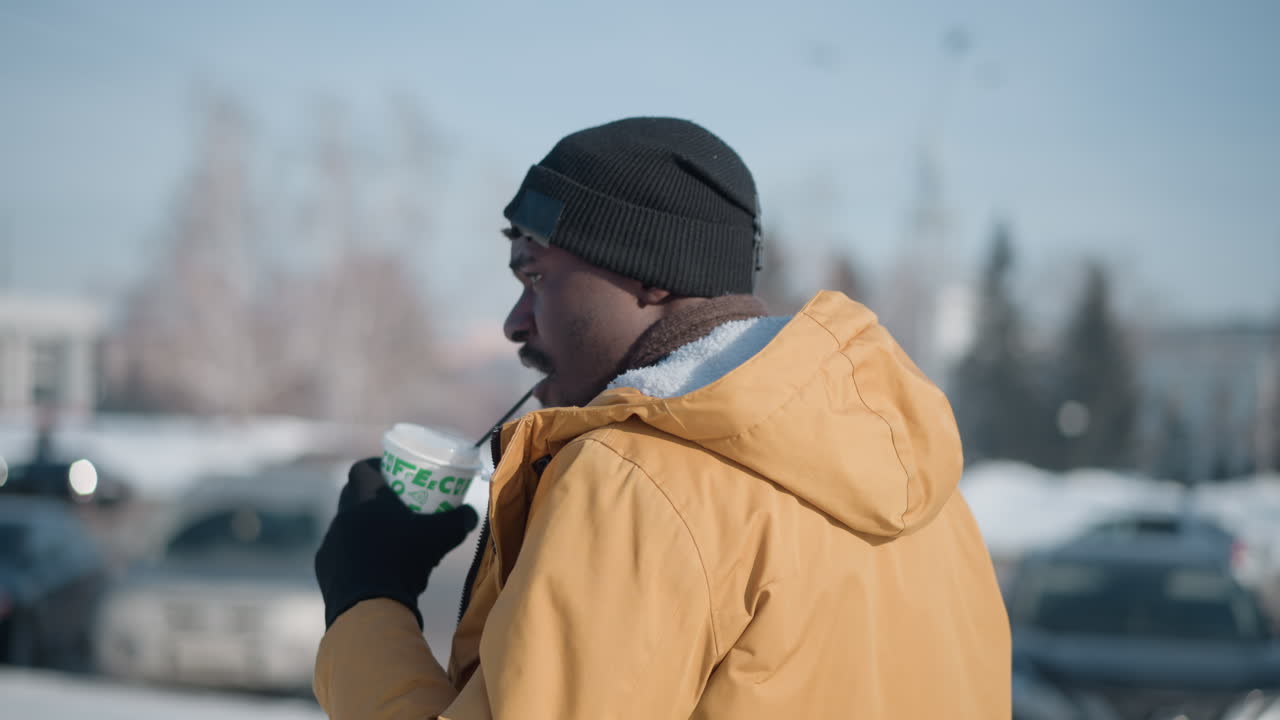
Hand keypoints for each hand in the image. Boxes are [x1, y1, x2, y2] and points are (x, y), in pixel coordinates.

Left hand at [315, 458, 478, 627]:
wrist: (369, 605)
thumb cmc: (405, 559)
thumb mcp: (441, 536)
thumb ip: (458, 520)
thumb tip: (471, 514)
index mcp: (365, 498)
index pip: (361, 469)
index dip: (376, 468)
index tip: (391, 476)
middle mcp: (342, 515)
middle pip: (353, 497)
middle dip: (371, 500)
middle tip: (394, 509)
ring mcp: (330, 543)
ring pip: (346, 527)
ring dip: (363, 531)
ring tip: (386, 545)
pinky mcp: (324, 569)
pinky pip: (340, 555)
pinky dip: (354, 558)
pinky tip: (372, 571)